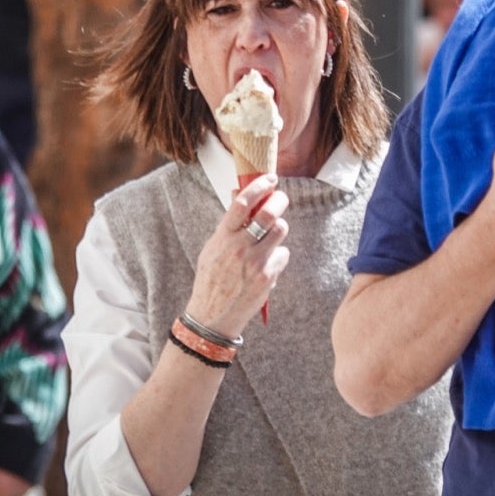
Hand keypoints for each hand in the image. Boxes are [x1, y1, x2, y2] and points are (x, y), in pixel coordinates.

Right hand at [183, 173, 289, 336]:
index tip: (269, 178)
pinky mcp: (267, 277)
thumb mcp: (213, 248)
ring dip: (279, 228)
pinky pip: (282, 255)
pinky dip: (278, 256)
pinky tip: (266, 265)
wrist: (213, 316)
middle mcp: (238, 248)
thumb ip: (228, 224)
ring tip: (270, 236)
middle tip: (280, 198)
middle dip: (279, 200)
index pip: (242, 203)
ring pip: (281, 231)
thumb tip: (238, 194)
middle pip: (269, 213)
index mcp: (222, 237)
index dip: (259, 186)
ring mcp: (254, 263)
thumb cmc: (212, 279)